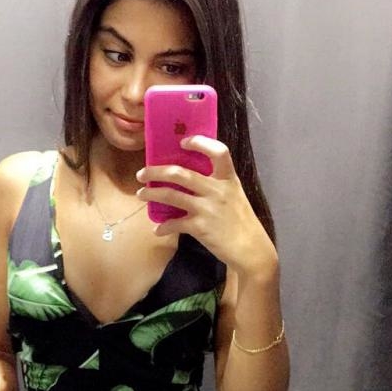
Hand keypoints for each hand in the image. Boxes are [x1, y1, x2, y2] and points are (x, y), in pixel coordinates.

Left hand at [137, 136, 276, 277]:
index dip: (200, 143)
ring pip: (172, 195)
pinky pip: (175, 224)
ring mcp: (208, 208)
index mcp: (228, 179)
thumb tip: (189, 177)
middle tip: (142, 173)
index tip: (183, 142)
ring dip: (152, 194)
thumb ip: (217, 184)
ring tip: (140, 194)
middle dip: (157, 171)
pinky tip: (158, 229)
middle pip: (181, 174)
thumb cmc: (241, 221)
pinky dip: (163, 227)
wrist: (251, 249)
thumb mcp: (234, 195)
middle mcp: (217, 190)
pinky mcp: (200, 227)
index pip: (218, 152)